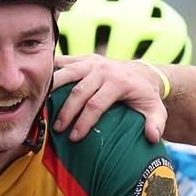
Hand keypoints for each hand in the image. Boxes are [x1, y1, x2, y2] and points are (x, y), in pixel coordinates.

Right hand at [51, 53, 166, 143]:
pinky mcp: (84, 58)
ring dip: (52, 90)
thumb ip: (157, 123)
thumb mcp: (156, 110)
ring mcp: (92, 62)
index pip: (96, 105)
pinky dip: (50, 71)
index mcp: (119, 82)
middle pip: (78, 92)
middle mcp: (104, 69)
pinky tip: (37, 83)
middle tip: (57, 129)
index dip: (84, 122)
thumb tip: (153, 137)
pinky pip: (63, 62)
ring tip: (41, 107)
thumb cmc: (146, 96)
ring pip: (66, 74)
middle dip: (66, 113)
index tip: (74, 137)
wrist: (144, 73)